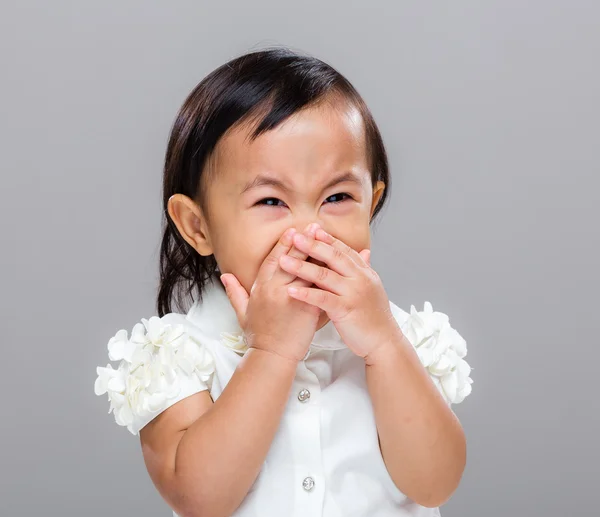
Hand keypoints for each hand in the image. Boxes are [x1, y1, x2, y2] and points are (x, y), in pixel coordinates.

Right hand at [220, 224, 322, 363]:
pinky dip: (329, 276)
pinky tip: (339, 266)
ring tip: (330, 241)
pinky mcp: (307, 308)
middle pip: (292, 259)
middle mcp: (275, 289)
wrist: (272, 356)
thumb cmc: (259, 335)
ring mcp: (291, 298)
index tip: (294, 230)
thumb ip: (235, 291)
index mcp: (261, 287)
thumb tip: (224, 275)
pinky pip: (319, 287)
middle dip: (304, 241)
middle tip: (315, 226)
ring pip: (308, 270)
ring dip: (320, 254)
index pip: (274, 259)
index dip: (284, 243)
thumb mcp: (242, 311)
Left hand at [278, 225, 401, 360]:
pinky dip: (306, 293)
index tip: (311, 228)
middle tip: (294, 236)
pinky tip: (291, 290)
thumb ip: (364, 269)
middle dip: (312, 245)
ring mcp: (353, 293)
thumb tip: (365, 251)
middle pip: (333, 257)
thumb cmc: (374, 317)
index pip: (344, 250)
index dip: (327, 239)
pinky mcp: (346, 310)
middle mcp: (360, 279)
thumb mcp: (372, 287)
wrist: (384, 341)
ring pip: (325, 275)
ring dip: (302, 266)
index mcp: (364, 272)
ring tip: (283, 261)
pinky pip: (322, 299)